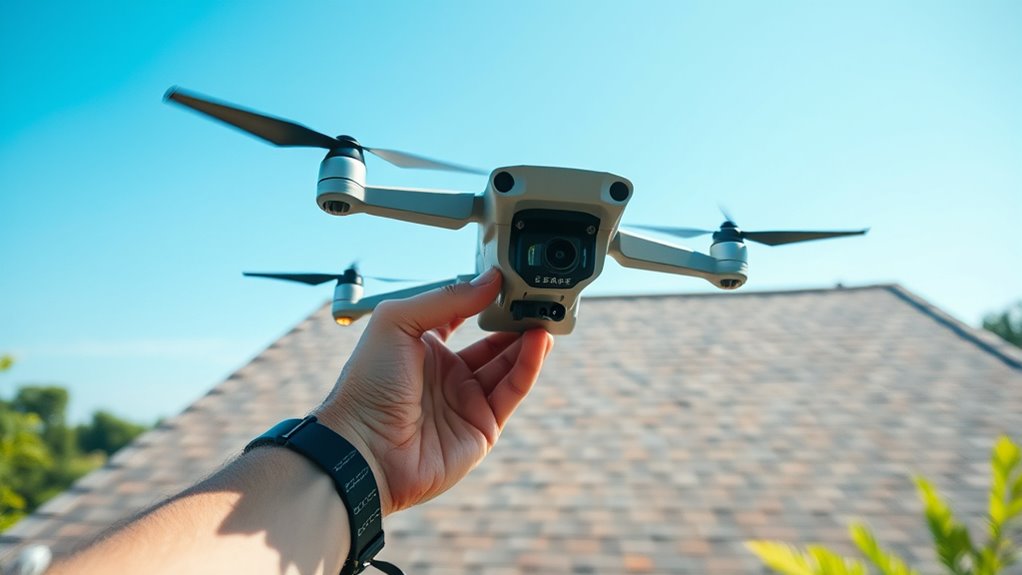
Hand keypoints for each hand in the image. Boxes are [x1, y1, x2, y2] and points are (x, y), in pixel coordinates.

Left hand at [313, 268, 553, 514]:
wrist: (364, 448)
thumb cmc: (368, 384)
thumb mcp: (397, 322)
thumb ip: (446, 298)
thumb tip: (490, 280)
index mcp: (422, 346)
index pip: (462, 315)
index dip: (483, 299)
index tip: (506, 280)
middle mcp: (446, 373)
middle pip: (492, 341)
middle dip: (514, 320)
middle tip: (536, 296)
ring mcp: (466, 400)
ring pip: (509, 365)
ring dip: (528, 340)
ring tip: (545, 315)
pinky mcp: (483, 427)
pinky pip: (512, 391)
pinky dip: (529, 366)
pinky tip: (539, 341)